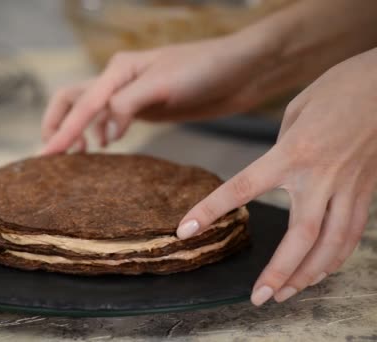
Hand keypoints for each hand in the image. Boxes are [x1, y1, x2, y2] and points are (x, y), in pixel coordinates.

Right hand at [40, 32, 278, 154]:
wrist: (241, 71)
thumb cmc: (204, 69)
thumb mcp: (163, 84)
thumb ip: (128, 105)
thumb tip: (104, 133)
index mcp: (117, 70)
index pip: (80, 103)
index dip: (62, 131)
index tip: (45, 157)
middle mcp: (118, 80)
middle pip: (72, 100)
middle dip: (57, 125)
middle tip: (50, 156)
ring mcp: (130, 94)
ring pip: (89, 111)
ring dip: (74, 130)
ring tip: (70, 157)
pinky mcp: (144, 107)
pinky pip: (110, 120)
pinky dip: (98, 133)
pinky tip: (100, 147)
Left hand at [177, 48, 376, 305]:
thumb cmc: (340, 88)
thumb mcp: (296, 111)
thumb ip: (280, 148)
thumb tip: (273, 172)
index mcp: (292, 152)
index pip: (242, 188)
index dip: (210, 211)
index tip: (186, 230)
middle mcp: (320, 176)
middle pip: (300, 236)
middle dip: (278, 271)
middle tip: (258, 298)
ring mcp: (348, 187)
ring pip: (331, 244)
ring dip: (307, 275)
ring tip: (285, 294)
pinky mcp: (367, 191)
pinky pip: (352, 234)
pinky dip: (336, 258)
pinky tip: (320, 272)